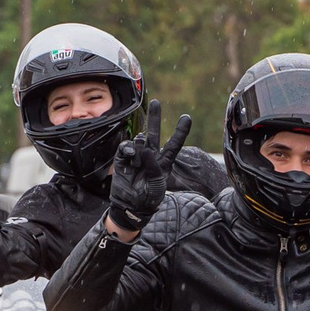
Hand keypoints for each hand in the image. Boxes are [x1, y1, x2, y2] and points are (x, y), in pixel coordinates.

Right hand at [107, 103, 192, 231]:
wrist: (130, 208)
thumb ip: (153, 167)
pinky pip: (126, 147)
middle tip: (155, 102)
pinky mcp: (123, 160)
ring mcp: (137, 157)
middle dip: (154, 117)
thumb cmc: (148, 199)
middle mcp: (151, 156)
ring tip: (138, 159)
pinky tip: (130, 155)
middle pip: (154, 133)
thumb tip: (145, 149)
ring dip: (140, 145)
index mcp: (164, 163)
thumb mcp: (157, 186)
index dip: (180, 131)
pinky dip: (128, 148)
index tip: (186, 117)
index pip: (174, 144)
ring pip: (139, 140)